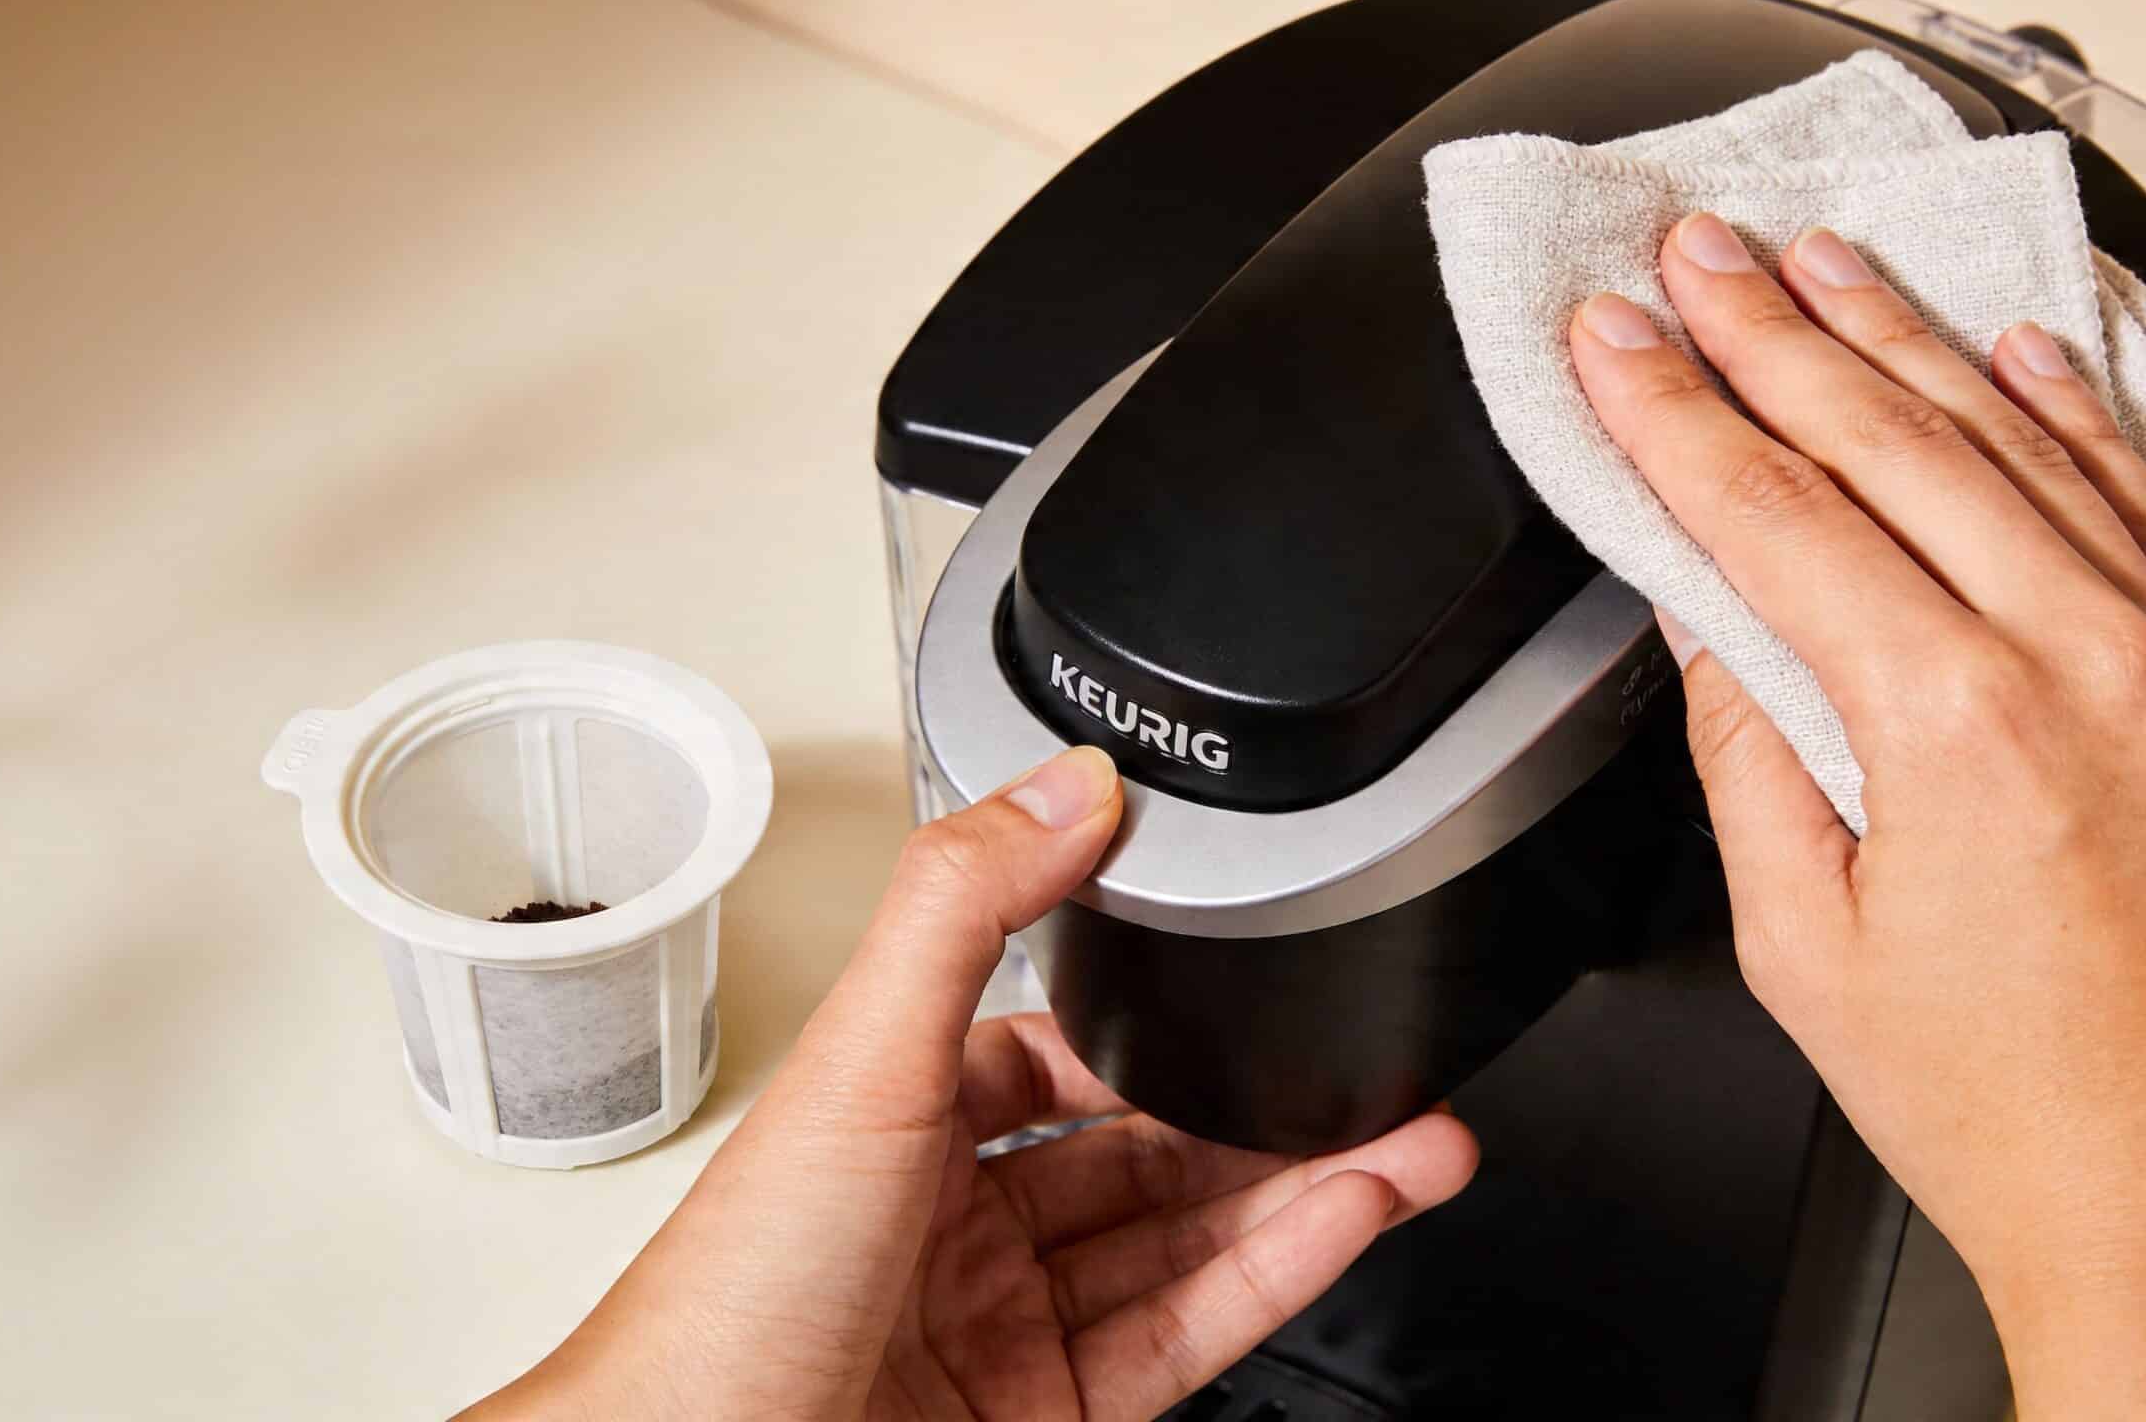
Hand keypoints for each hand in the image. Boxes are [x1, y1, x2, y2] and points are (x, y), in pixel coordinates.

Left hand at [463, 745, 1478, 1420]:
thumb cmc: (733, 1297)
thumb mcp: (858, 1061)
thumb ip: (963, 913)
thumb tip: (1067, 786)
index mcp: (891, 1124)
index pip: (1052, 1051)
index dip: (1160, 1021)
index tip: (1252, 973)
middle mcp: (950, 1227)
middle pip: (1141, 1153)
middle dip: (1264, 1112)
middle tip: (1377, 1071)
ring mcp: (1005, 1331)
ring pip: (1182, 1245)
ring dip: (1302, 1192)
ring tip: (1412, 1145)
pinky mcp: (1049, 1419)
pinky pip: (1184, 1334)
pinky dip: (1275, 1276)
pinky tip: (1347, 1218)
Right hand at [1567, 213, 2145, 1417]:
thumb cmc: (2011, 1111)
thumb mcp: (1809, 943)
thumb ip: (1753, 755)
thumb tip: (1713, 626)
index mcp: (1957, 728)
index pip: (1776, 514)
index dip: (1676, 413)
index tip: (1615, 341)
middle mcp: (2087, 663)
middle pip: (1894, 438)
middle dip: (1770, 331)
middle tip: (1696, 256)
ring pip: (2023, 440)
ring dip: (1907, 338)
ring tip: (1824, 264)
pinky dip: (2073, 413)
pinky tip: (2016, 353)